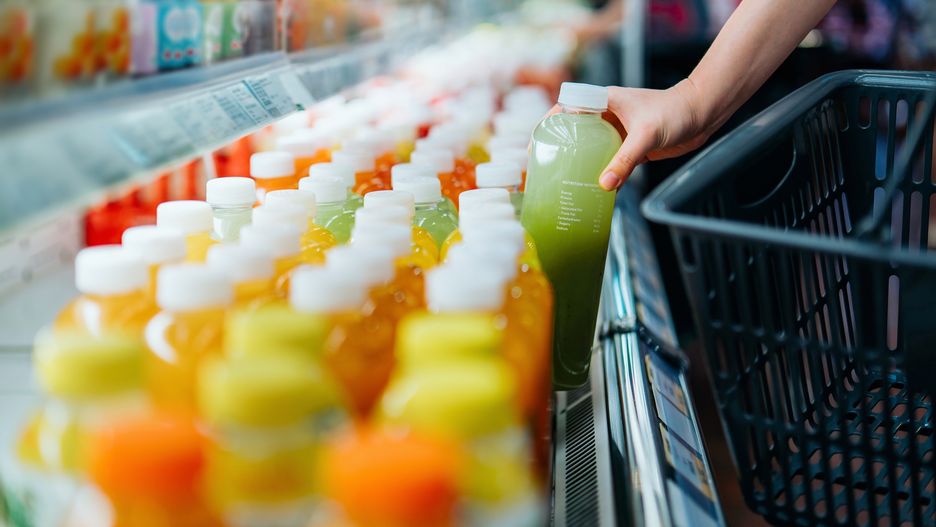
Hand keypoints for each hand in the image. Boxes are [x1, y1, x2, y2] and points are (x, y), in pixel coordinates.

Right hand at [541, 79, 708, 190]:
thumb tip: (605, 185)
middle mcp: (608, 116)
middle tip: (548, 169)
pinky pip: (611, 162)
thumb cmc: (676, 111)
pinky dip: (603, 174)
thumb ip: (625, 160)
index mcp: (604, 102)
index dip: (549, 125)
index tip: (538, 144)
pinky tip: (597, 190)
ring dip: (582, 164)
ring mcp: (619, 132)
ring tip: (567, 183)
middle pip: (576, 132)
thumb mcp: (647, 135)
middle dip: (562, 149)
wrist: (703, 113)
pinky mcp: (631, 147)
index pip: (567, 109)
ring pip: (592, 149)